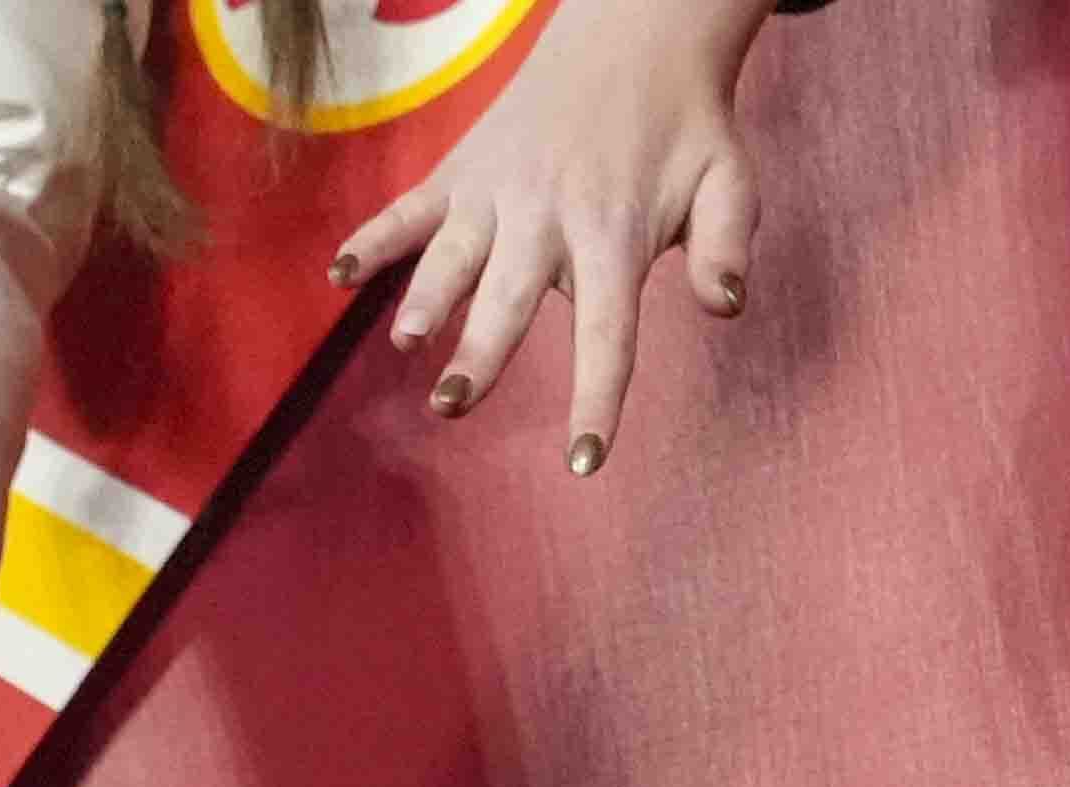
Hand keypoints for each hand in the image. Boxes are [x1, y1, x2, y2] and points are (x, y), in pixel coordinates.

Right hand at [327, 0, 777, 467]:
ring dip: (426, 298)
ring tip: (407, 341)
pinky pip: (412, 207)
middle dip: (481, 352)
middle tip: (453, 405)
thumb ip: (728, 243)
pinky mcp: (463, 170)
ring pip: (454, 254)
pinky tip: (340, 272)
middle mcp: (550, 214)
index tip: (582, 461)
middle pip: (511, 297)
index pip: (609, 331)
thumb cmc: (685, 126)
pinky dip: (375, 236)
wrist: (636, 34)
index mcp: (616, 231)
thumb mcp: (729, 178)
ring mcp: (499, 190)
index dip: (596, 397)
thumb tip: (727, 306)